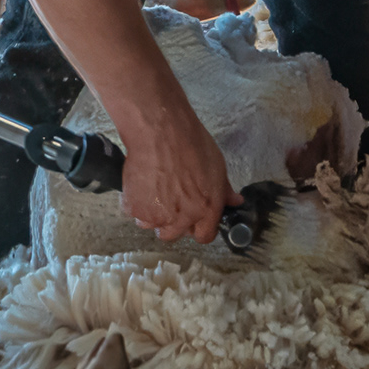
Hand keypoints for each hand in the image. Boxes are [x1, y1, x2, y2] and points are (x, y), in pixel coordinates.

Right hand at [105, 98, 237, 245]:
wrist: (160, 133)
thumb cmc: (191, 144)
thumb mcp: (217, 166)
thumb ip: (224, 191)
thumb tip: (235, 201)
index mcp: (206, 210)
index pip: (204, 236)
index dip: (199, 227)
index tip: (194, 218)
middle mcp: (181, 219)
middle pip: (173, 235)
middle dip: (172, 223)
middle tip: (169, 201)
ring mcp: (156, 216)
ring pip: (151, 225)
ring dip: (151, 213)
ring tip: (153, 189)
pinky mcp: (134, 209)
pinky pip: (133, 213)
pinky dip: (135, 202)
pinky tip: (140, 183)